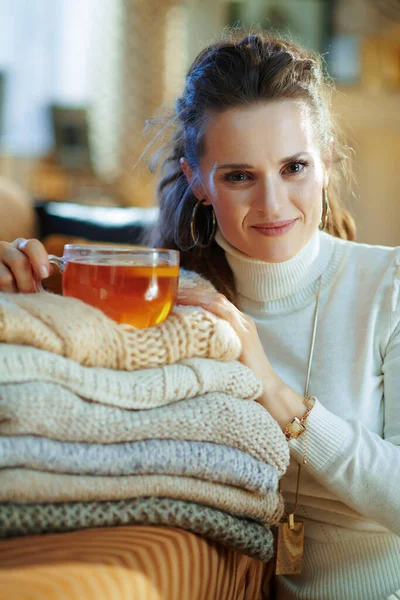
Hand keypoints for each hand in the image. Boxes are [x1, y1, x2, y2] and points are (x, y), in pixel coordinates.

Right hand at [0, 238, 50, 292]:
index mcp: (22, 246)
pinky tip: (8, 294)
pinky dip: (7, 293)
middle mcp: (5, 248)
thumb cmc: (20, 280)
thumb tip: (48, 270)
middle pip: (19, 262)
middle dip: (28, 283)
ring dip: (14, 291)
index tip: (45, 275)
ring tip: (16, 295)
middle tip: (31, 294)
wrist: (3, 285)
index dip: (40, 259)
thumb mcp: (31, 272)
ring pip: (6, 278)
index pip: (32, 245)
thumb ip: (41, 269)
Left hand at [177, 287, 305, 427]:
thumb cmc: (244, 376)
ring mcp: (245, 325)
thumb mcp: (225, 355)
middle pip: (215, 296)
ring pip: (219, 301)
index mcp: (238, 323)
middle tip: (173, 290)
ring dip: (197, 296)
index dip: (195, 295)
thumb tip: (188, 343)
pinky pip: (225, 313)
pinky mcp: (245, 334)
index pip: (215, 301)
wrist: (268, 388)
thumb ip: (213, 345)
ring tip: (178, 295)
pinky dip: (209, 306)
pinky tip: (195, 304)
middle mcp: (242, 320)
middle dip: (193, 291)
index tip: (176, 294)